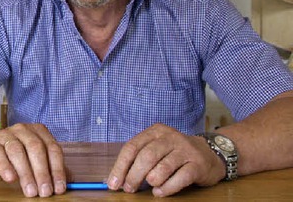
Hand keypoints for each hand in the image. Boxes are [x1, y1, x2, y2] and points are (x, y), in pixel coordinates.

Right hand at [0, 123, 65, 196]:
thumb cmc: (15, 155)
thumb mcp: (33, 157)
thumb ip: (46, 167)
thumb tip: (58, 186)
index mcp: (38, 131)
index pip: (52, 148)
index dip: (57, 169)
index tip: (58, 188)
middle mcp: (23, 130)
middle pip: (36, 148)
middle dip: (42, 172)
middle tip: (45, 191)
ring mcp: (6, 135)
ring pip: (17, 151)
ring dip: (26, 173)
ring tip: (30, 190)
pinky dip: (5, 167)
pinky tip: (11, 179)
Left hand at [107, 123, 225, 196]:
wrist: (209, 154)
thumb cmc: (175, 154)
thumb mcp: (157, 149)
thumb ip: (139, 159)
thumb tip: (117, 179)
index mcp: (155, 131)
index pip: (132, 147)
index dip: (120, 167)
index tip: (113, 183)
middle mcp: (170, 137)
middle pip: (146, 157)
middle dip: (133, 176)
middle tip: (129, 189)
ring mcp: (185, 150)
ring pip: (162, 167)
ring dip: (152, 181)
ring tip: (150, 187)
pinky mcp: (197, 164)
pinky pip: (180, 178)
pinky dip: (167, 188)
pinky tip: (160, 192)